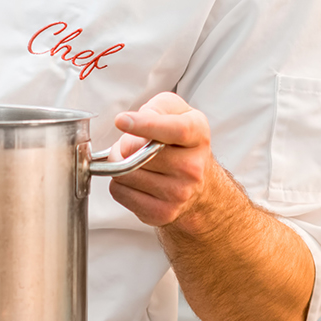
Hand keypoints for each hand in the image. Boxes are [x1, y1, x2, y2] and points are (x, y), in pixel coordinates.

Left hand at [109, 92, 216, 228]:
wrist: (200, 184)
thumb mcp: (177, 112)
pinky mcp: (162, 212)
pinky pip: (120, 192)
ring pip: (124, 174)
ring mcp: (179, 193)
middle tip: (133, 144)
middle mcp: (193, 167)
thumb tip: (134, 120)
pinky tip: (137, 180)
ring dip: (120, 165)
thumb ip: (157, 107)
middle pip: (137, 153)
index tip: (122, 121)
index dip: (145, 124)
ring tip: (137, 162)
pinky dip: (120, 184)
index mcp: (198, 135)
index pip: (175, 130)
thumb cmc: (182, 143)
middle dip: (124, 145)